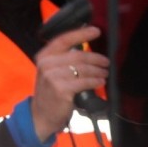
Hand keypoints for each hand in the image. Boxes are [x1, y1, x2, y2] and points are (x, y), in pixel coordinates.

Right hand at [31, 26, 109, 140]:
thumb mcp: (52, 72)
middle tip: (106, 62)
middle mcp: (46, 64)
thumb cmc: (51, 92)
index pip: (64, 39)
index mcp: (44, 56)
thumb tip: (88, 51)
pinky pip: (84, 82)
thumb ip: (64, 60)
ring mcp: (52, 77)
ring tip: (105, 72)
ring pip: (83, 69)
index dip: (81, 34)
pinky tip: (101, 81)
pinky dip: (95, 81)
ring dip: (98, 70)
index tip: (96, 31)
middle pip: (78, 55)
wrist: (41, 115)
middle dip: (96, 58)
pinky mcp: (61, 89)